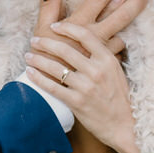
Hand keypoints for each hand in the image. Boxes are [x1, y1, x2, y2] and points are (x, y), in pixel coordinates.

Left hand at [27, 18, 136, 152]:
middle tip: (35, 39)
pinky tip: (30, 72)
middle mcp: (96, 71)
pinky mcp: (77, 102)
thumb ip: (102, 56)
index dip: (67, 28)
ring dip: (38, 59)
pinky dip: (39, 78)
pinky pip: (52, 87)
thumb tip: (88, 40)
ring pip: (55, 68)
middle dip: (46, 42)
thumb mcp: (116, 72)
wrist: (125, 126)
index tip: (54, 26)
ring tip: (29, 55)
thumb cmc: (120, 98)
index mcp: (107, 60)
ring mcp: (86, 87)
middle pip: (65, 49)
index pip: (85, 36)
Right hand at [33, 0, 145, 59]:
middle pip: (120, 16)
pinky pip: (118, 54)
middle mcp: (95, 37)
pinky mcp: (105, 67)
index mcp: (80, 25)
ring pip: (122, 36)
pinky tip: (120, 41)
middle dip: (134, 4)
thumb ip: (51, 4)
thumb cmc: (41, 55)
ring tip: (135, 12)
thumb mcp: (41, 27)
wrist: (46, 89)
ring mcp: (103, 53)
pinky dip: (119, 47)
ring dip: (127, 26)